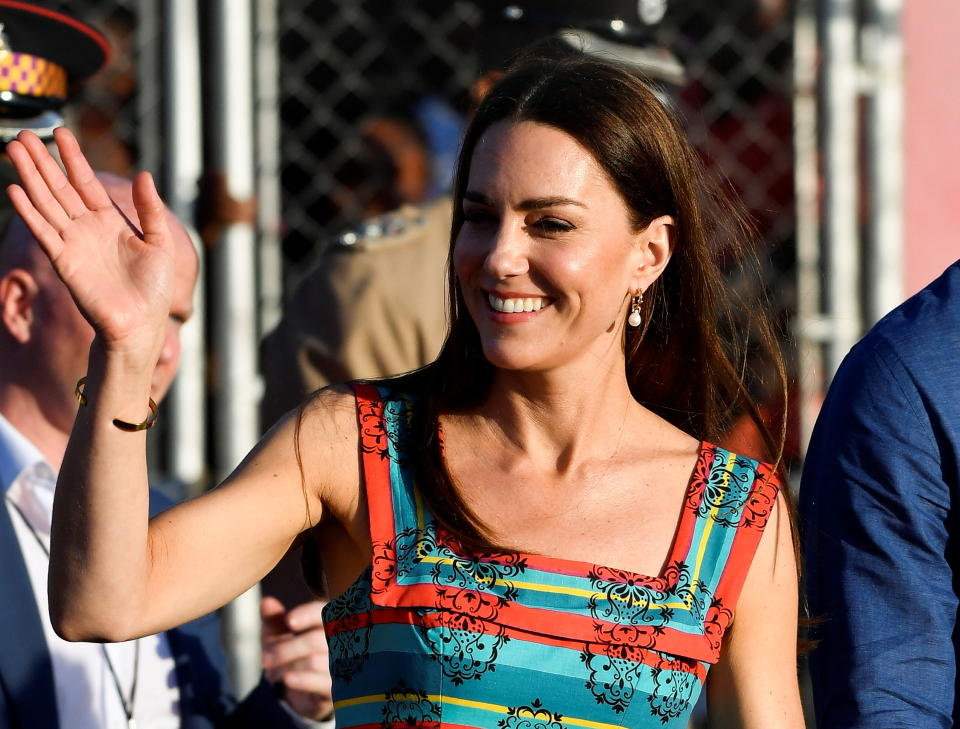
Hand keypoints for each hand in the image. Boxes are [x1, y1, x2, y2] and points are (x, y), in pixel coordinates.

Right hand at [5, 128, 173, 358]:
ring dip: (30, 177)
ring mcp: (73, 243)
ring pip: (47, 203)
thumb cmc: (153, 288)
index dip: (73, 158)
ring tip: (13, 149)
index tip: (62, 132)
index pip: (87, 182)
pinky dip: (29, 212)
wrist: (141, 324)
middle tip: (25, 133)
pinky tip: (15, 190)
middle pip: (60, 187)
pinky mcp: (64, 261)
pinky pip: (44, 232)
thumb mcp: (160, 243)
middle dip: (43, 161)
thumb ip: (151, 210)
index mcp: (111, 221)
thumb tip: (145, 175)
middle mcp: (88, 228)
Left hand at [260, 596, 333, 721]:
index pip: (324, 612)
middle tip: (264, 658)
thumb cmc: (295, 653)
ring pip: (314, 661)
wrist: (305, 689)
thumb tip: (266, 602)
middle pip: (315, 640)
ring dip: (287, 667)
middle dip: (286, 649)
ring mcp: (343, 665)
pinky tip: (288, 679)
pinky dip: (302, 680)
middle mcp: (342, 641)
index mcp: (331, 621)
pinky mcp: (339, 688)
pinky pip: (322, 682)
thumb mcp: (282, 635)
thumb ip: (275, 619)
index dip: (308, 615)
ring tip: (273, 673)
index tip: (289, 621)